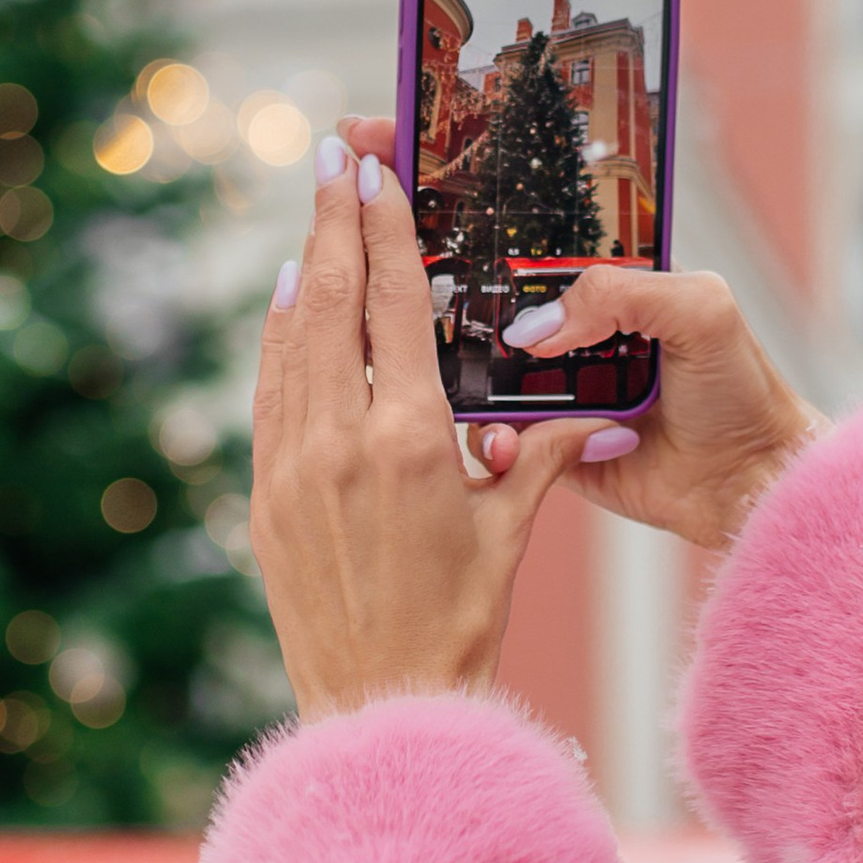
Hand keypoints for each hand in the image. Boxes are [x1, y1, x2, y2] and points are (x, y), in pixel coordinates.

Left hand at [251, 134, 609, 721]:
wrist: (381, 709)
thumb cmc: (459, 626)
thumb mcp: (510, 532)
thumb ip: (542, 458)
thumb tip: (598, 416)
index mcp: (410, 442)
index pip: (396, 305)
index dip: (384, 229)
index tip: (372, 171)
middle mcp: (340, 443)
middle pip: (332, 301)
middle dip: (331, 220)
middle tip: (328, 154)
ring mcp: (291, 468)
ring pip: (290, 341)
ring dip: (303, 271)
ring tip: (313, 217)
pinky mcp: (264, 497)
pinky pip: (267, 395)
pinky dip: (278, 341)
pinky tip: (288, 307)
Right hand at [336, 118, 821, 558]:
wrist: (748, 484)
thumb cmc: (738, 386)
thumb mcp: (697, 308)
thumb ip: (620, 293)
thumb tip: (535, 329)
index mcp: (591, 268)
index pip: (509, 207)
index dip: (446, 169)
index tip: (384, 135)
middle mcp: (555, 315)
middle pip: (462, 269)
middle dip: (398, 235)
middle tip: (347, 199)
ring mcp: (537, 376)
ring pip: (455, 350)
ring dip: (423, 344)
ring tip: (387, 328)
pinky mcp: (532, 439)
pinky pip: (480, 429)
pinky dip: (478, 433)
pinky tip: (500, 441)